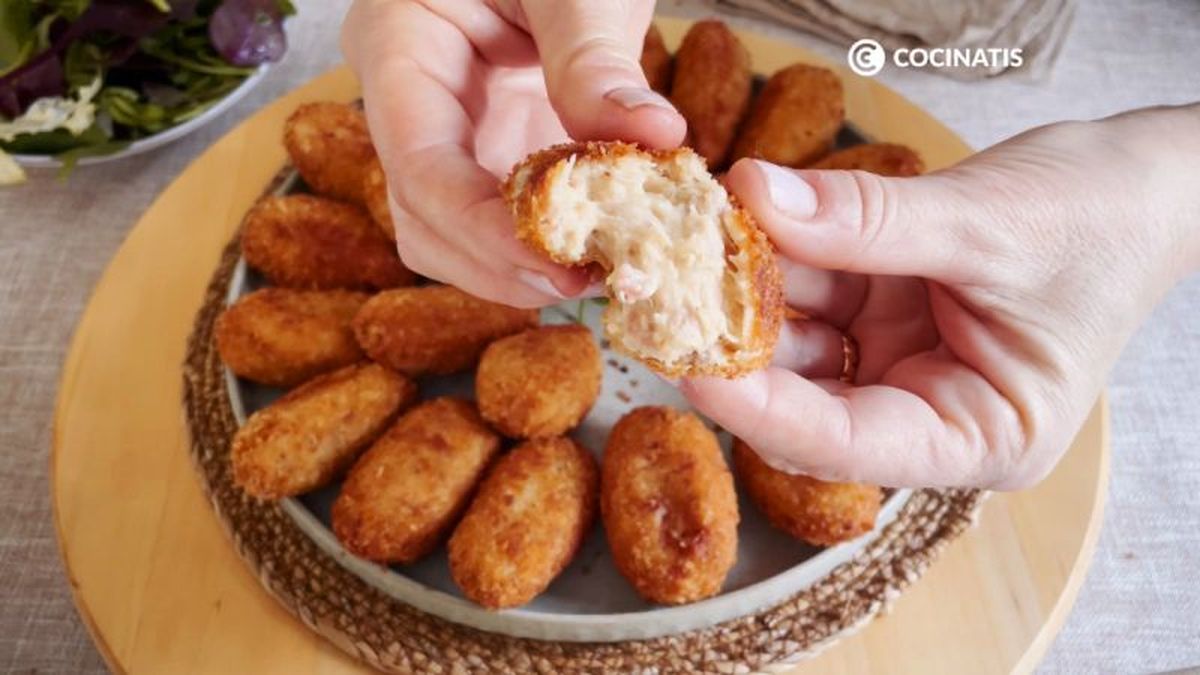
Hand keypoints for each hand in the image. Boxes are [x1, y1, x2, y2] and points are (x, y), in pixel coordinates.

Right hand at [341, 0, 684, 306]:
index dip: (483, 233)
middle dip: (499, 266)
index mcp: (395, 44)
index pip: (417, 167)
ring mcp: (443, 130)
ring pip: (448, 235)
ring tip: (597, 277)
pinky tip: (593, 252)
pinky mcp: (483, 146)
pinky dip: (539, 245)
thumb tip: (653, 136)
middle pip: (422, 219)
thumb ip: (594, 54)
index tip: (562, 267)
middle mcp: (405, 101)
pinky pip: (492, 217)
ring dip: (514, 271)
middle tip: (590, 285)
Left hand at [684, 105, 1199, 488]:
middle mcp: (930, 411)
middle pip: (810, 397)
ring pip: (800, 340)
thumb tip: (756, 198)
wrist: (1144, 180)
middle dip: (742, 343)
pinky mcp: (884, 314)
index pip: (850, 443)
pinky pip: (816, 293)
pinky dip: (779, 256)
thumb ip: (868, 220)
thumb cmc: (1104, 220)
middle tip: (671, 293)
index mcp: (980, 436)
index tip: (692, 367)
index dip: (763, 411)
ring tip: (699, 236)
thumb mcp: (986, 223)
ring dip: (750, 289)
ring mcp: (901, 361)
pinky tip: (740, 217)